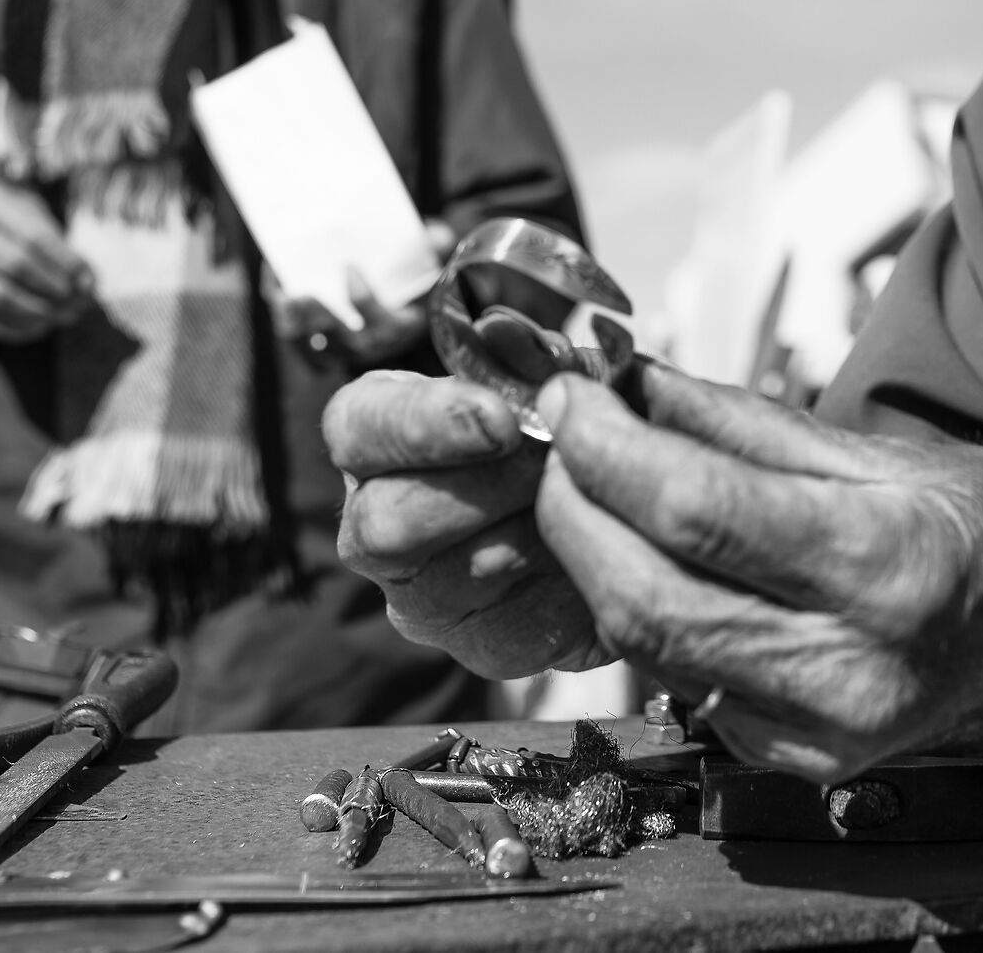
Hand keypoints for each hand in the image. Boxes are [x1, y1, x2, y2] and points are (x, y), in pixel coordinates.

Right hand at [0, 176, 92, 342]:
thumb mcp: (25, 210)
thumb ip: (56, 240)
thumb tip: (87, 282)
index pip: (31, 235)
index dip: (65, 262)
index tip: (90, 282)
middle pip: (13, 264)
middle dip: (53, 289)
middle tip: (79, 305)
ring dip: (36, 313)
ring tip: (61, 317)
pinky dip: (12, 327)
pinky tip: (36, 327)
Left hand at [267, 220, 456, 364]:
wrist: (398, 303)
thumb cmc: (414, 279)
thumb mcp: (434, 261)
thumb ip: (437, 247)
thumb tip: (434, 234)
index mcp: (401, 327)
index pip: (382, 324)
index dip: (364, 300)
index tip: (350, 267)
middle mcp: (371, 346)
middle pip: (342, 343)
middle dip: (320, 320)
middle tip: (303, 294)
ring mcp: (341, 350)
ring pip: (312, 348)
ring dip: (294, 325)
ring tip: (283, 298)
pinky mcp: (317, 344)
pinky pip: (294, 338)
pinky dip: (283, 315)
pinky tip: (275, 285)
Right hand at [324, 369, 612, 677]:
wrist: (626, 513)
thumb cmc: (567, 426)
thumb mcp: (556, 378)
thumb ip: (531, 357)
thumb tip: (512, 338)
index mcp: (379, 434)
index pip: (356, 424)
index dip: (420, 421)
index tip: (499, 417)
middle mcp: (377, 519)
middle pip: (383, 520)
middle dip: (478, 488)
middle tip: (549, 460)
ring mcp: (422, 593)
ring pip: (447, 577)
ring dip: (526, 531)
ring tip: (582, 494)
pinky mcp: (482, 644)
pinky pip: (511, 625)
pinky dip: (559, 581)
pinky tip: (592, 548)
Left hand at [535, 364, 982, 784]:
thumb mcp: (887, 451)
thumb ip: (748, 424)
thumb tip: (630, 379)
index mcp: (885, 562)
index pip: (699, 511)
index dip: (608, 450)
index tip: (569, 397)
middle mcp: (848, 663)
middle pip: (648, 596)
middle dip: (574, 509)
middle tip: (559, 440)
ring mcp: (819, 730)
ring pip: (648, 650)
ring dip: (591, 563)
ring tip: (585, 489)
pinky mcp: (795, 764)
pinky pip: (680, 685)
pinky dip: (641, 616)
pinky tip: (644, 563)